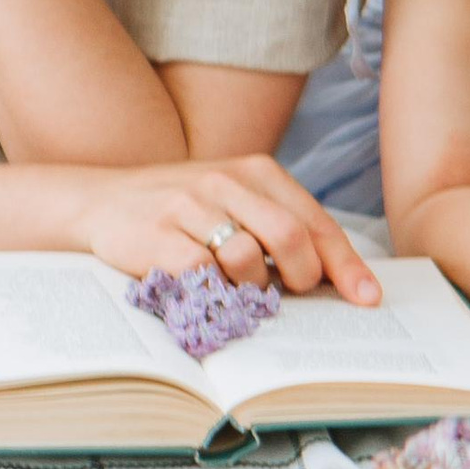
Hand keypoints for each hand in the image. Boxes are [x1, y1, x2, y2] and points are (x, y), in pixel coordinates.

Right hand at [70, 156, 381, 305]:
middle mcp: (226, 181)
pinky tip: (210, 292)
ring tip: (241, 290)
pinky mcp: (157, 236)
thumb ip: (277, 224)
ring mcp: (190, 206)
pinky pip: (202, 274)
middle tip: (295, 294)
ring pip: (247, 257)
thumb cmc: (182, 210)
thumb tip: (330, 274)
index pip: (315, 220)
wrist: (102, 200)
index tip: (367, 298)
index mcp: (256, 171)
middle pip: (290, 236)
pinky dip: (215, 292)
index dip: (345, 264)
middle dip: (303, 276)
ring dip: (253, 288)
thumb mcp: (234, 200)